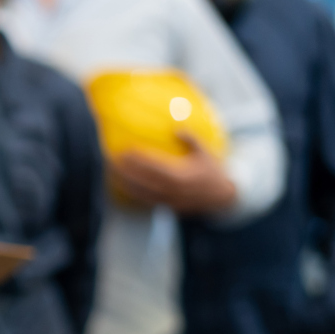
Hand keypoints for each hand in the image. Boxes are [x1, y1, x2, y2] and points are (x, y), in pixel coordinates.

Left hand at [111, 131, 236, 214]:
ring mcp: (169, 200)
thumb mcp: (206, 153)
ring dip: (125, 183)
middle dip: (126, 171)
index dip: (139, 160)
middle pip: (144, 181)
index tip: (126, 150)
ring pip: (142, 193)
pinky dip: (133, 194)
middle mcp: (174, 190)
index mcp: (183, 176)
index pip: (155, 167)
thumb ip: (191, 139)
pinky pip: (146, 201)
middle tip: (112, 159)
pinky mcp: (167, 206)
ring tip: (112, 172)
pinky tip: (122, 185)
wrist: (223, 198)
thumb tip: (176, 127)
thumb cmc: (212, 171)